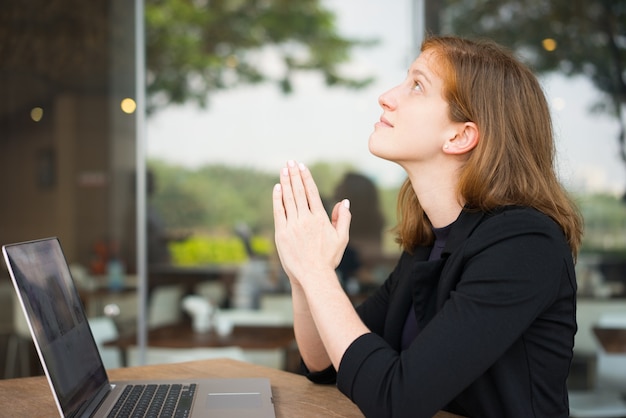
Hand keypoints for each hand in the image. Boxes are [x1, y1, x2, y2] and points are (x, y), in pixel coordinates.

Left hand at [272, 160, 350, 284]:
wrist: (313, 275)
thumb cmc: (329, 259)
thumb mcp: (342, 238)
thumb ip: (343, 219)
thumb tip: (345, 202)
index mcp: (320, 218)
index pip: (312, 193)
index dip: (306, 178)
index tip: (302, 167)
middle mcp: (306, 219)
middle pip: (298, 192)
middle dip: (294, 175)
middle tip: (290, 162)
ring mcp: (293, 226)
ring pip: (288, 199)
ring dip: (285, 183)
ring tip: (283, 170)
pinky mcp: (282, 233)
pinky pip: (279, 212)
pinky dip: (277, 199)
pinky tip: (277, 188)